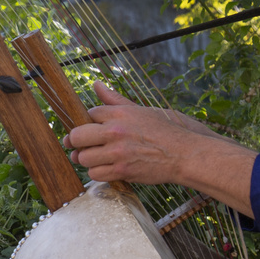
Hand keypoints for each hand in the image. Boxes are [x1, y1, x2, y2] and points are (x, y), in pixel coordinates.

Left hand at [60, 82, 217, 185]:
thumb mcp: (140, 111)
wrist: (183, 154)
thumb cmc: (163, 131)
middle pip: (77, 136)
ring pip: (83, 157)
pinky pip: (95, 174)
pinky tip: (106, 168)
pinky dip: (97, 173)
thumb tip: (95, 84)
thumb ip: (114, 100)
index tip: (93, 129)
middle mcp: (115, 131)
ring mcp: (117, 152)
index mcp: (119, 113)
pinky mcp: (122, 170)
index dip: (89, 122)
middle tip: (81, 145)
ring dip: (87, 159)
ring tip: (97, 158)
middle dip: (76, 141)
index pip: (88, 114)